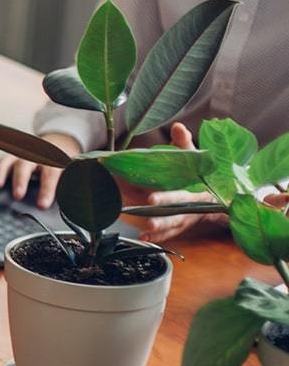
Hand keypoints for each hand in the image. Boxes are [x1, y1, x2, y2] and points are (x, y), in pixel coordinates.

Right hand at [0, 132, 81, 208]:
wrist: (56, 146)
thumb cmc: (61, 164)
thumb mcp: (70, 172)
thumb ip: (70, 184)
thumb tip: (74, 200)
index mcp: (52, 160)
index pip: (50, 173)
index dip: (46, 189)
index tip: (42, 204)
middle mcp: (34, 155)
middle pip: (25, 164)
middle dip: (21, 180)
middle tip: (18, 195)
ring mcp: (18, 155)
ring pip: (8, 161)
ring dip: (1, 173)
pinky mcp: (8, 158)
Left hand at [137, 123, 224, 244]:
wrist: (220, 193)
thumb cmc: (202, 173)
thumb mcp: (195, 157)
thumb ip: (185, 144)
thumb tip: (178, 126)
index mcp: (197, 191)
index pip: (181, 195)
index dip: (167, 198)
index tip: (151, 198)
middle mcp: (193, 207)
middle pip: (178, 213)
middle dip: (163, 216)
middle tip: (147, 217)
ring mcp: (188, 218)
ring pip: (174, 226)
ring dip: (160, 230)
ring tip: (146, 230)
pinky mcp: (181, 226)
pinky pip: (171, 234)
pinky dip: (158, 238)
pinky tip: (144, 238)